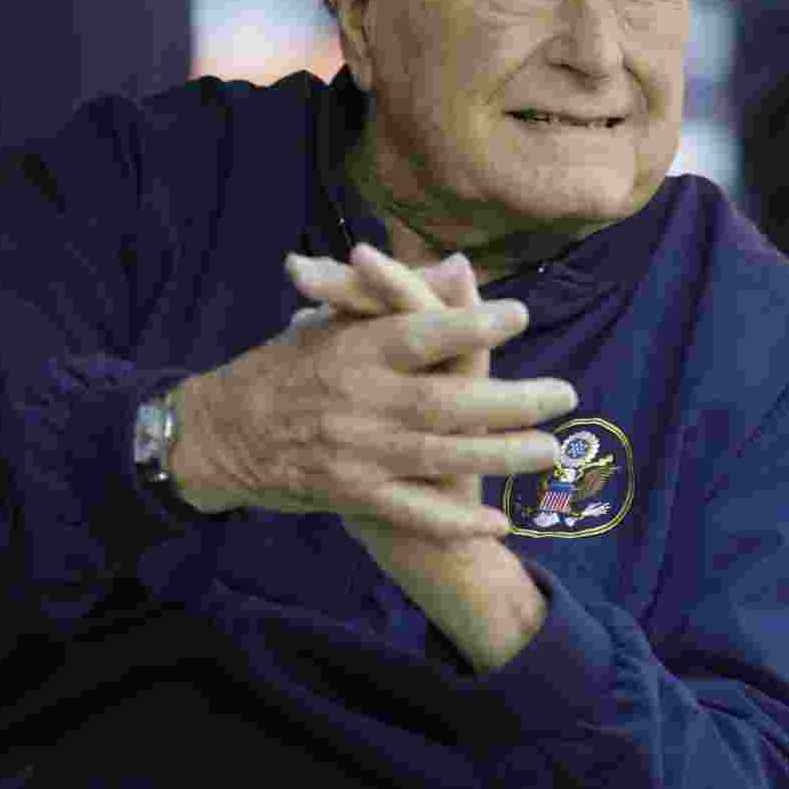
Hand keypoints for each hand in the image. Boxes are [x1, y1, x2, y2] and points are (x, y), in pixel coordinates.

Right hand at [294, 247, 552, 671]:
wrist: (222, 435)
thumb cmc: (286, 365)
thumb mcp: (332, 320)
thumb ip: (399, 298)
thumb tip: (462, 266)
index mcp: (357, 350)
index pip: (419, 333)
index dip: (469, 325)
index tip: (519, 316)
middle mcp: (362, 401)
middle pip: (448, 404)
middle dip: (513, 403)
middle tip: (567, 395)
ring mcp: (359, 453)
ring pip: (442, 457)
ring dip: (502, 456)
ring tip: (552, 450)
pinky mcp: (354, 495)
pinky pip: (413, 512)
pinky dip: (456, 520)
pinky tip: (500, 522)